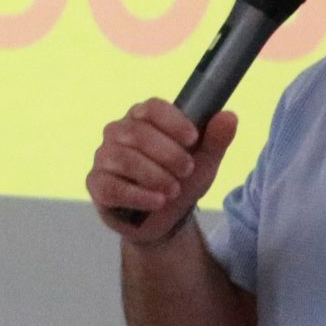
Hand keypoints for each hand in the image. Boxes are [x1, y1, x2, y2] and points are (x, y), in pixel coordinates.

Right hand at [86, 99, 237, 244]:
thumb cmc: (181, 179)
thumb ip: (216, 139)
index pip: (152, 108)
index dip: (173, 121)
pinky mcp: (96, 183)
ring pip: (123, 158)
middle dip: (167, 154)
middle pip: (137, 133)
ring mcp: (104, 157)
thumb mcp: (205, 161)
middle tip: (187, 171)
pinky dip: (137, 195)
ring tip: (173, 190)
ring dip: (153, 175)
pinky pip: (111, 186)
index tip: (193, 139)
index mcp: (143, 118)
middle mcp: (119, 132)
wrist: (166, 218)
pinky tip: (157, 201)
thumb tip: (229, 116)